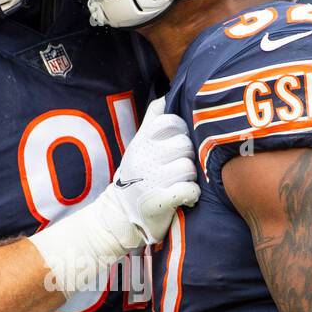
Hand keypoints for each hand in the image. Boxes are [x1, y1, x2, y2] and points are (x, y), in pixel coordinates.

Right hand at [107, 97, 199, 244]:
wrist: (120, 215)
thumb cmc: (136, 176)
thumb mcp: (138, 146)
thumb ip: (151, 121)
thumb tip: (164, 96)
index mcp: (141, 143)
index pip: (171, 122)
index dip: (181, 132)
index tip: (176, 146)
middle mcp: (143, 158)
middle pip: (184, 145)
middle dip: (187, 157)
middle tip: (179, 169)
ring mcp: (150, 180)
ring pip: (189, 167)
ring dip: (190, 177)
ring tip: (180, 183)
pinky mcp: (159, 202)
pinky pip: (189, 190)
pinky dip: (191, 194)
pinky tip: (186, 197)